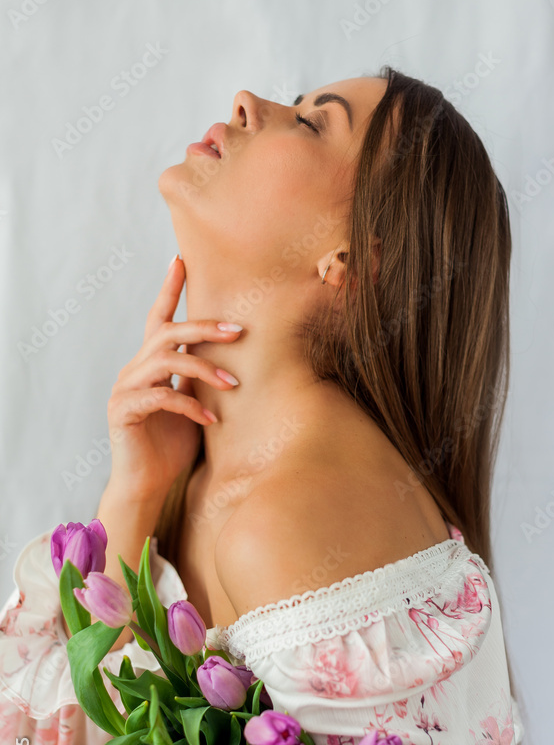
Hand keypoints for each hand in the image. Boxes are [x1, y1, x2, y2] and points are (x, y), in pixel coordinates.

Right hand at [105, 255, 240, 504]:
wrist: (147, 484)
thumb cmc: (173, 445)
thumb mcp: (195, 405)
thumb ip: (202, 379)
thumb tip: (235, 358)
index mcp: (150, 364)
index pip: (159, 319)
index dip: (169, 289)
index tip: (182, 259)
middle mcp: (134, 370)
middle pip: (167, 333)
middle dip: (203, 328)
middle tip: (238, 331)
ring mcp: (125, 389)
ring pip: (164, 361)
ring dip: (204, 370)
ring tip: (233, 386)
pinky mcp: (123, 411)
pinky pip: (160, 396)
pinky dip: (190, 406)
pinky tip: (212, 421)